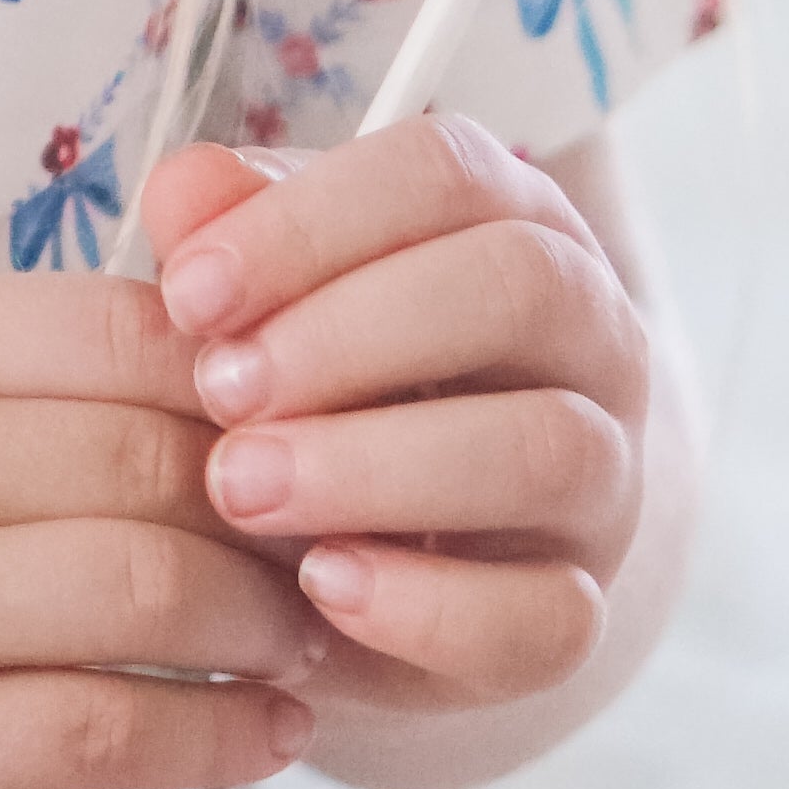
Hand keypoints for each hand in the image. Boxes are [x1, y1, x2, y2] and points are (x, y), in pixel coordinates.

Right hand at [0, 270, 326, 788]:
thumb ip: (2, 372)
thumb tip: (218, 372)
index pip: (133, 330)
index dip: (254, 376)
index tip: (314, 419)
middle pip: (167, 457)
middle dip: (286, 504)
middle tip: (352, 537)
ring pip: (157, 590)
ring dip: (268, 620)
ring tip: (308, 638)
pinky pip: (107, 732)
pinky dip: (216, 737)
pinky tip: (262, 736)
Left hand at [138, 117, 652, 727]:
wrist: (419, 546)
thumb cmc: (330, 382)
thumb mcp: (276, 298)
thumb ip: (231, 237)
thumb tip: (183, 191)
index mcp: (515, 221)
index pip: (448, 173)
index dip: (311, 223)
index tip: (189, 292)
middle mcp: (591, 335)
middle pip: (521, 285)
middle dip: (353, 334)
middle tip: (220, 391)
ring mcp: (605, 476)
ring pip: (551, 448)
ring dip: (380, 466)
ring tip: (243, 488)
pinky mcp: (582, 605)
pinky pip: (553, 614)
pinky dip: (430, 606)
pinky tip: (322, 585)